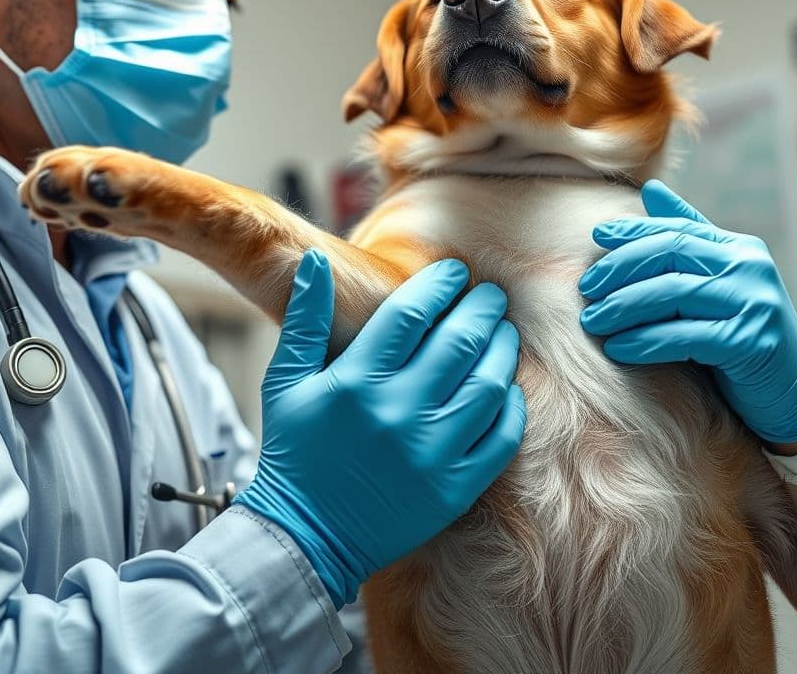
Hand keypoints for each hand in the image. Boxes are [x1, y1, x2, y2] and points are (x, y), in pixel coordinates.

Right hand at [234, 250, 525, 608]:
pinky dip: (511, 406)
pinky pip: (501, 438)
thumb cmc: (294, 451)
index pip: (412, 313)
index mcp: (357, 381)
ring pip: (488, 385)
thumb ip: (304, 317)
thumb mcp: (286, 380)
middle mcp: (398, 413)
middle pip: (460, 342)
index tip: (455, 271)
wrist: (304, 536)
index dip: (440, 284)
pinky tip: (507, 386)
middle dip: (482, 308)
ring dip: (503, 348)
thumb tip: (315, 259)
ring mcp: (430, 454)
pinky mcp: (453, 489)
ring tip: (502, 331)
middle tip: (489, 295)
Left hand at [578, 180, 796, 446]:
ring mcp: (754, 304)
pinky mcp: (751, 342)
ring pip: (673, 293)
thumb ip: (687, 240)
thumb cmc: (743, 335)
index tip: (597, 237)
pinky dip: (645, 341)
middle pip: (671, 253)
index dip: (634, 232)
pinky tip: (619, 349)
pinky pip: (684, 337)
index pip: (676, 229)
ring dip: (624, 307)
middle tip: (587, 287)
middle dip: (621, 268)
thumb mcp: (716, 283)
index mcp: (739, 249)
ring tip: (593, 321)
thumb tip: (651, 190)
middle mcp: (750, 268)